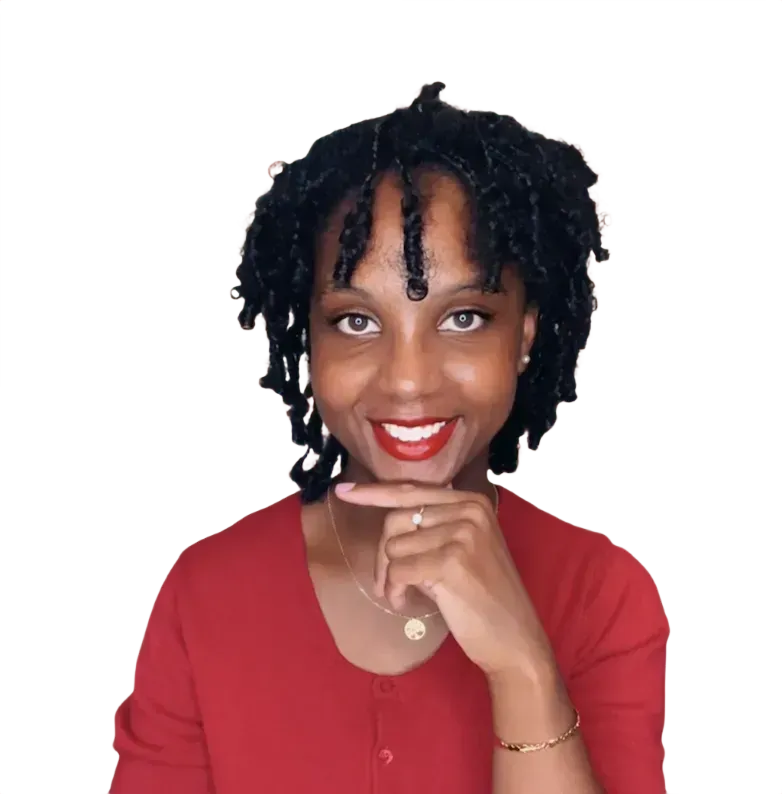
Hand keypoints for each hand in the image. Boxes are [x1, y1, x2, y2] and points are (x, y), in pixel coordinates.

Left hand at [333, 481, 557, 684]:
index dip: (374, 492)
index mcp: (472, 502)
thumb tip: (385, 515)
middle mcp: (470, 510)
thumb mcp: (463, 548)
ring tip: (405, 596)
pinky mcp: (452, 562)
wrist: (516, 640)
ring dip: (388, 578)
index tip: (343, 491)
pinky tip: (407, 604)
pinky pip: (398, 570)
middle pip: (396, 519)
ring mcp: (463, 534)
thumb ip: (433, 527)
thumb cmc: (484, 597)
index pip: (411, 491)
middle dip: (382, 554)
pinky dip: (394, 591)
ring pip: (394, 546)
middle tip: (387, 584)